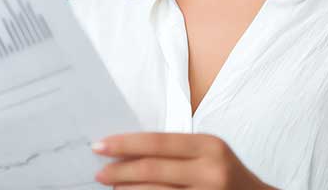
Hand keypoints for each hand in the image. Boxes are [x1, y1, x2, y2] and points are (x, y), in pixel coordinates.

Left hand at [91, 132, 274, 188]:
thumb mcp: (209, 153)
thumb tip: (128, 150)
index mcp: (210, 146)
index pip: (157, 142)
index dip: (125, 144)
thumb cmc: (227, 175)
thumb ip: (177, 150)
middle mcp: (211, 171)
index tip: (100, 146)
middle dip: (119, 170)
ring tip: (111, 187)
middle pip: (152, 168)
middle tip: (99, 172)